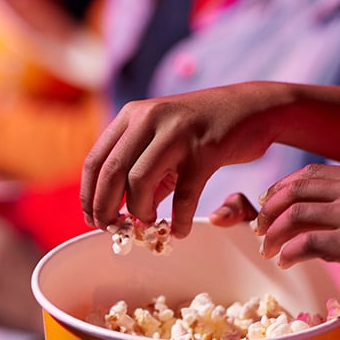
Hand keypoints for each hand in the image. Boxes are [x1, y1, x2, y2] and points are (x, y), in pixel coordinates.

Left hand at [81, 83, 288, 237]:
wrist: (251, 108)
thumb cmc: (203, 131)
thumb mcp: (163, 142)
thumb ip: (142, 171)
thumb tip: (122, 212)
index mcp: (133, 116)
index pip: (95, 160)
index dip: (89, 196)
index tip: (93, 219)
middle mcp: (149, 119)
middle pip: (111, 173)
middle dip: (106, 209)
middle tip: (114, 230)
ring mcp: (177, 132)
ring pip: (139, 182)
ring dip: (140, 212)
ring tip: (149, 224)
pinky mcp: (205, 149)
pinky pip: (184, 195)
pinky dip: (179, 219)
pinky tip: (180, 231)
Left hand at [255, 164, 339, 339]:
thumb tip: (315, 214)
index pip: (308, 174)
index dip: (280, 190)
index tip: (267, 208)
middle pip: (295, 190)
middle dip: (268, 211)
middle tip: (259, 231)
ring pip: (295, 216)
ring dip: (272, 235)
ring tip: (268, 251)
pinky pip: (306, 243)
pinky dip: (288, 253)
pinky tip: (285, 264)